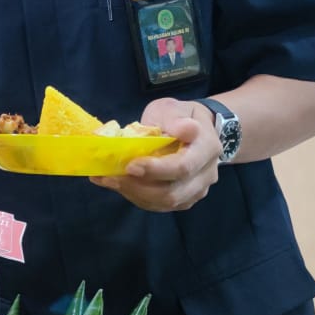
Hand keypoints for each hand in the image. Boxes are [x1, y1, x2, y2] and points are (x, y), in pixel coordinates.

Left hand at [90, 96, 220, 211]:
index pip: (183, 166)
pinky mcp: (185, 198)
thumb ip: (175, 119)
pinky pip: (160, 205)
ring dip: (134, 193)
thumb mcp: (174, 108)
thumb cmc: (179, 116)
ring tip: (109, 180)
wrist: (196, 128)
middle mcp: (206, 174)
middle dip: (138, 187)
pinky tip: (118, 184)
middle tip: (110, 176)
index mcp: (206, 148)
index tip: (130, 166)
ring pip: (165, 202)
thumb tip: (183, 129)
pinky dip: (137, 197)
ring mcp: (197, 189)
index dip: (156, 170)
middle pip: (173, 192)